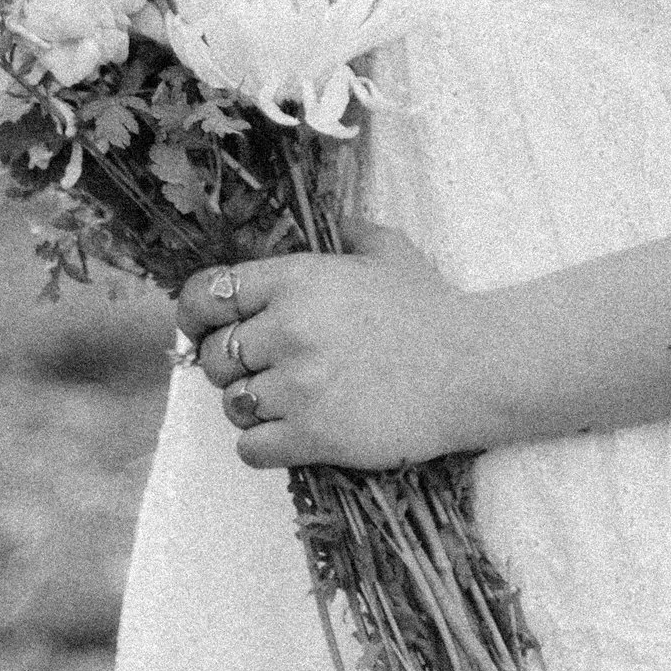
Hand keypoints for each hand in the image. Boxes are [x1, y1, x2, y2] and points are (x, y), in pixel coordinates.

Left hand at [171, 218, 480, 470]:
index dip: (196, 314)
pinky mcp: (314, 436)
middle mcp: (289, 329)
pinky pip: (251, 448)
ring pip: (232, 404)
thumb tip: (336, 223)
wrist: (475, 369)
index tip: (203, 327)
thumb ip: (352, 233)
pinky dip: (263, 444)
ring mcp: (299, 386)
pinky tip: (290, 434)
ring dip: (251, 406)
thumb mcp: (390, 253)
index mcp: (298, 279)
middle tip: (261, 370)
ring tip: (285, 401)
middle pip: (214, 356)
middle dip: (230, 365)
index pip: (208, 293)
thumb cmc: (432, 311)